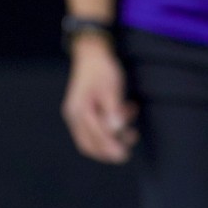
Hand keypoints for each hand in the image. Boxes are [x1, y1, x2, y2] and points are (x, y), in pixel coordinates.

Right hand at [60, 36, 136, 163]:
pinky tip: (127, 112)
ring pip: (93, 138)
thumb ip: (113, 111)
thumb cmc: (102, 69)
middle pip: (89, 145)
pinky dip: (111, 127)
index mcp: (80, 111)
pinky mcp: (84, 112)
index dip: (109, 149)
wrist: (91, 53)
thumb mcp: (111, 89)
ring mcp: (77, 114)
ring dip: (113, 138)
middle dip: (108, 151)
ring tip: (132, 130)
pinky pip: (96, 127)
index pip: (94, 139)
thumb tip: (116, 130)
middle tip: (126, 152)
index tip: (124, 154)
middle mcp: (74, 116)